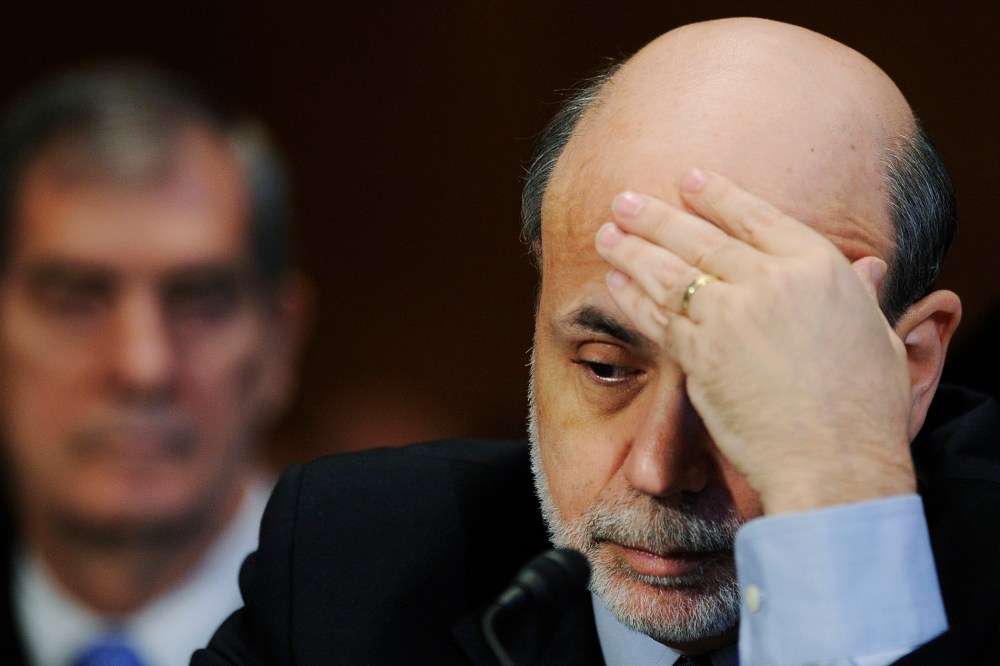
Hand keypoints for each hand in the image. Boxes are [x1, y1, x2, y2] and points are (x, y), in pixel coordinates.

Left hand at [594, 169, 914, 513]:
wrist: (837, 461)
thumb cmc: (868, 408)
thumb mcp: (880, 337)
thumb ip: (862, 295)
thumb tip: (869, 265)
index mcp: (820, 267)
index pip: (757, 217)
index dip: (718, 196)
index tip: (690, 179)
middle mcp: (770, 281)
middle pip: (700, 239)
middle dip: (656, 216)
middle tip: (624, 200)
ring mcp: (731, 316)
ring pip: (669, 272)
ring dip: (632, 249)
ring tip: (606, 233)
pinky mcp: (700, 354)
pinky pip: (658, 316)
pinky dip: (632, 296)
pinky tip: (614, 282)